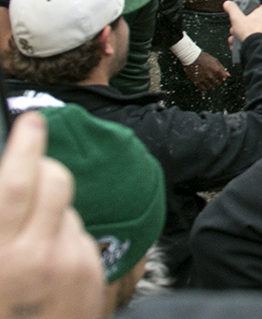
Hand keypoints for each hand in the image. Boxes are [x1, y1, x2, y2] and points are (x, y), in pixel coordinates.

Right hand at [0, 112, 106, 318]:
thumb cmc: (0, 302)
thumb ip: (0, 218)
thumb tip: (9, 175)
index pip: (15, 183)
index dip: (25, 146)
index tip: (32, 121)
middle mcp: (35, 256)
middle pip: (55, 181)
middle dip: (46, 166)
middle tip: (33, 164)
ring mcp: (68, 265)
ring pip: (68, 208)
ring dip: (52, 211)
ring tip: (27, 242)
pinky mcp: (92, 274)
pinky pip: (80, 235)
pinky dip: (65, 238)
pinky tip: (47, 265)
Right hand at [184, 51, 229, 89]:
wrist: (191, 57)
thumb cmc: (204, 57)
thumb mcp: (215, 60)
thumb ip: (222, 68)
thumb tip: (228, 75)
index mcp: (216, 69)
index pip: (224, 77)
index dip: (223, 77)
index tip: (221, 77)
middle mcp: (210, 75)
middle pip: (217, 83)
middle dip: (218, 82)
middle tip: (215, 79)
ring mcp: (203, 79)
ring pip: (210, 87)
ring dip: (211, 85)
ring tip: (209, 81)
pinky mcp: (196, 81)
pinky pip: (203, 89)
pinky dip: (205, 88)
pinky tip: (204, 84)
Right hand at [223, 0, 261, 42]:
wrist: (255, 48)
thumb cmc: (249, 32)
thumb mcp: (236, 18)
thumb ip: (232, 9)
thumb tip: (228, 3)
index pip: (259, 7)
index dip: (250, 9)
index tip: (243, 13)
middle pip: (251, 21)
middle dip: (240, 26)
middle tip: (234, 29)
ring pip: (251, 31)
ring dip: (240, 35)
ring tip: (233, 39)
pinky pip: (253, 40)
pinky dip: (244, 42)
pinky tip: (237, 45)